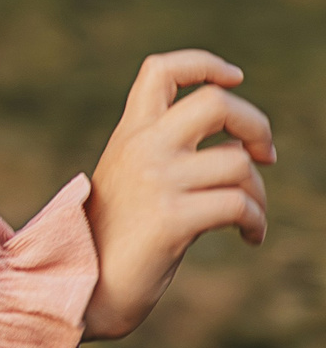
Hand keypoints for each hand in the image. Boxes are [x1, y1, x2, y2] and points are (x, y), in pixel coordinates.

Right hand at [82, 50, 274, 339]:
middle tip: (264, 154)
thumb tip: (236, 147)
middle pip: (214, 103)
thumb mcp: (130, 177)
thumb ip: (165, 151)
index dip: (204, 63)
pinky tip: (249, 237)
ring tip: (250, 216)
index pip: (161, 70)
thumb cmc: (114, 236)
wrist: (84, 284)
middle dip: (256, 125)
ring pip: (237, 164)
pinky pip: (239, 205)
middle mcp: (142, 148)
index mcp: (129, 133)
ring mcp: (156, 181)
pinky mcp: (171, 219)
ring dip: (259, 192)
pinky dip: (256, 222)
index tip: (234, 78)